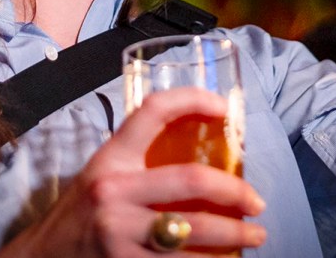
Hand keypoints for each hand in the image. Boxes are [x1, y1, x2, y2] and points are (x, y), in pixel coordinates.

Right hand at [1, 88, 265, 256]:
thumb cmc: (79, 213)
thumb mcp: (102, 174)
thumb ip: (141, 163)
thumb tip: (202, 155)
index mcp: (112, 158)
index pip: (152, 111)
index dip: (192, 99)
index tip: (223, 108)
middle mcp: (115, 192)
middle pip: (192, 179)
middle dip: (235, 191)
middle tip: (256, 202)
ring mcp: (119, 233)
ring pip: (194, 231)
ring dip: (234, 235)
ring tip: (254, 236)